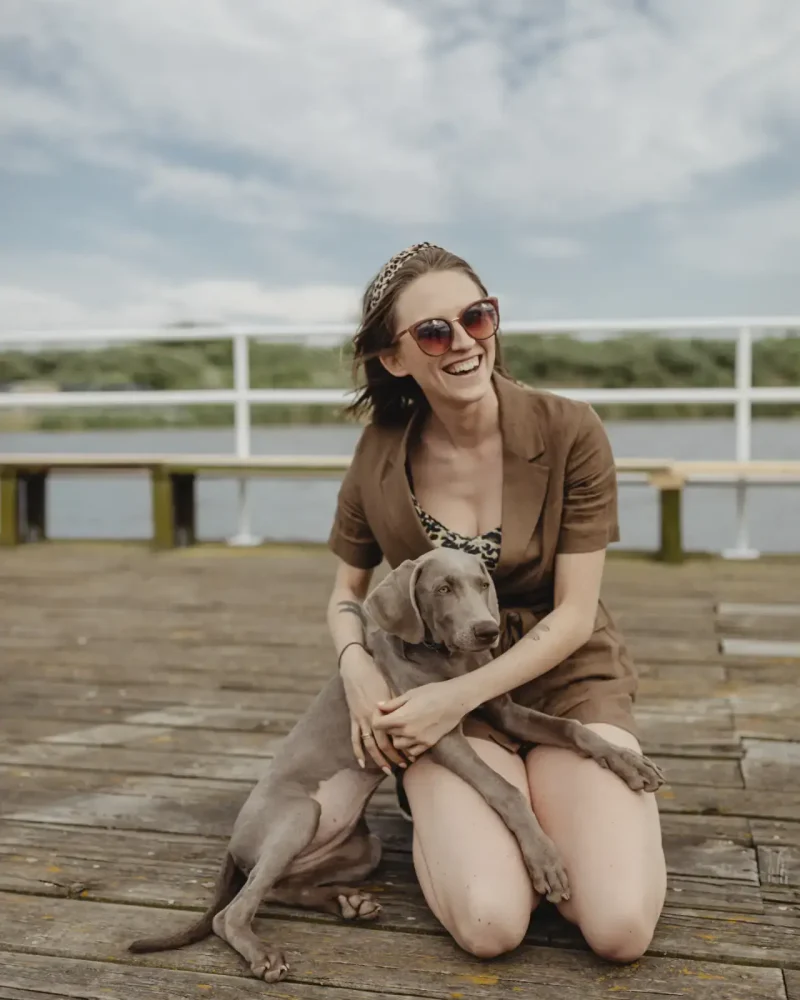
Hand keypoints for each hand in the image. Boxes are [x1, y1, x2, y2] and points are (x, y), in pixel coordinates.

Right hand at [339, 646, 407, 774]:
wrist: (356, 669)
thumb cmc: (376, 677)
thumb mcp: (391, 690)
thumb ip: (398, 706)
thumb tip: (408, 717)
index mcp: (384, 712)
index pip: (395, 735)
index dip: (404, 746)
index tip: (412, 755)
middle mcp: (372, 718)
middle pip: (384, 743)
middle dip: (394, 756)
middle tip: (403, 766)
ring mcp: (361, 719)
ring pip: (370, 745)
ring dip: (378, 759)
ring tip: (387, 770)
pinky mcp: (353, 718)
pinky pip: (355, 738)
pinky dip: (358, 752)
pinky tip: (362, 763)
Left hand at [372, 679, 473, 758]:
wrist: (455, 701)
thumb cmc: (432, 692)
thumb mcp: (410, 694)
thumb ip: (393, 703)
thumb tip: (379, 707)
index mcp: (401, 717)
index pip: (378, 725)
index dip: (378, 718)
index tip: (382, 713)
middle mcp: (407, 732)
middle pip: (388, 735)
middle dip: (388, 727)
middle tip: (394, 718)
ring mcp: (418, 740)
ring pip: (398, 745)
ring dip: (398, 738)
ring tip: (404, 728)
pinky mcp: (428, 744)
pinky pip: (412, 752)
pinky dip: (409, 747)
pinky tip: (413, 737)